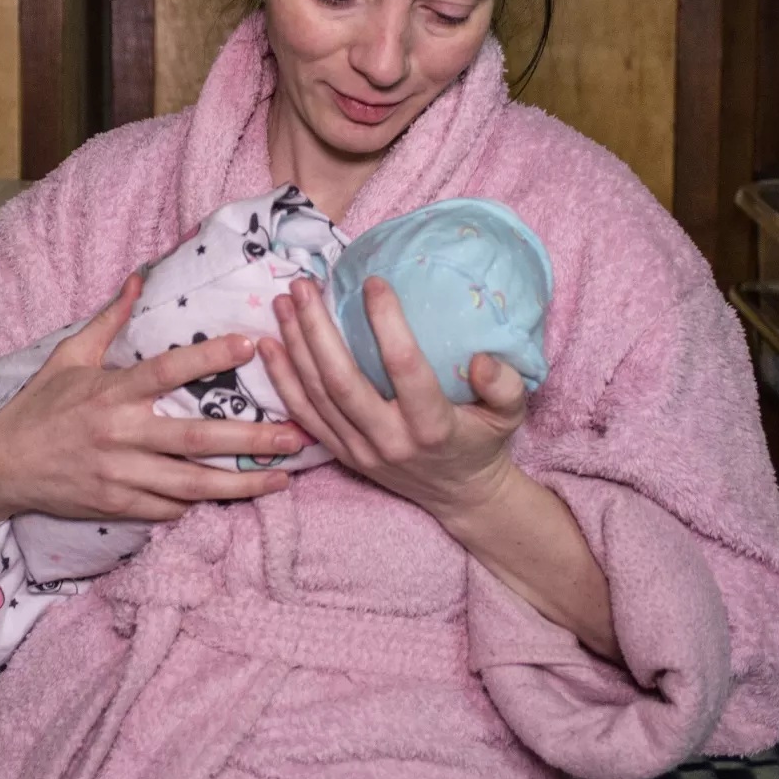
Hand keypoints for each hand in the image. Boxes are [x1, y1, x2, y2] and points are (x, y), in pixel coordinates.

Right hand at [0, 272, 311, 523]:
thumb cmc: (38, 406)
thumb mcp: (69, 356)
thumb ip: (110, 321)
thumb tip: (140, 280)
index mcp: (112, 392)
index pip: (169, 371)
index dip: (210, 357)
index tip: (251, 344)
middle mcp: (121, 434)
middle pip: (196, 439)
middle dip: (251, 440)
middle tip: (297, 436)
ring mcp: (120, 475)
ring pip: (191, 485)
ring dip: (241, 483)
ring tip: (283, 479)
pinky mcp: (117, 505)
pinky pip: (168, 509)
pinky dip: (199, 506)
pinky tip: (233, 499)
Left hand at [258, 276, 528, 520]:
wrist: (460, 496)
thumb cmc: (485, 442)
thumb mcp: (511, 416)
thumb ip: (505, 386)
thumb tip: (481, 358)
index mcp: (433, 426)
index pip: (404, 368)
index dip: (387, 323)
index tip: (373, 281)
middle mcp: (390, 440)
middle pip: (342, 381)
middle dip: (317, 330)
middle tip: (305, 285)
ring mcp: (360, 450)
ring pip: (316, 395)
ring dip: (295, 346)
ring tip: (283, 302)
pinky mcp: (342, 454)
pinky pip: (304, 416)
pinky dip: (282, 381)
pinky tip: (268, 346)